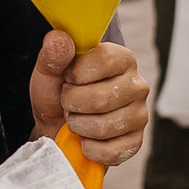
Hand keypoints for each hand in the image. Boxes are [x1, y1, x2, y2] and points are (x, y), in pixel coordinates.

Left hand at [28, 33, 149, 167]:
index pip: (105, 60)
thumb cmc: (57, 94)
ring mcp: (140, 115)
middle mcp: (138, 85)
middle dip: (72, 104)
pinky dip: (88, 148)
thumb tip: (59, 38)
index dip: (77, 73)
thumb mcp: (48, 73)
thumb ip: (53, 55)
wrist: (57, 128)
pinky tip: (85, 139)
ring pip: (104, 126)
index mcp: (122, 59)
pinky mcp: (136, 142)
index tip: (68, 78)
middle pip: (101, 98)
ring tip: (75, 119)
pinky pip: (110, 151)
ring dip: (78, 126)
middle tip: (67, 103)